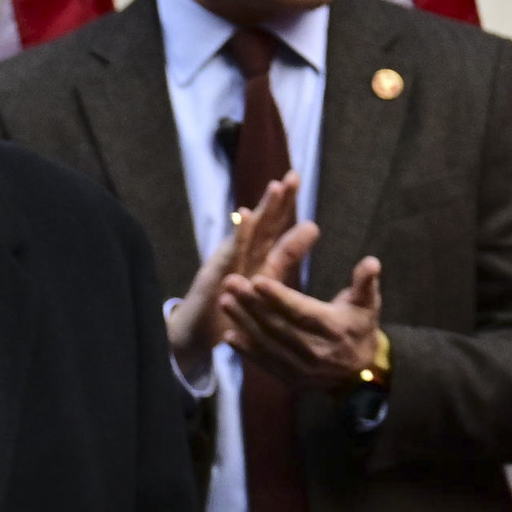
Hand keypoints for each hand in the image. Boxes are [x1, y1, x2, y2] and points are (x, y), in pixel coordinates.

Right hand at [169, 173, 305, 363]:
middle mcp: (244, 255)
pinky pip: (230, 254)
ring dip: (262, 210)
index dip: (286, 204)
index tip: (297, 177)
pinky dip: (238, 235)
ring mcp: (228, 264)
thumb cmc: (233, 305)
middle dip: (278, 200)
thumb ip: (287, 252)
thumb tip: (313, 225)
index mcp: (260, 256)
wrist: (197, 335)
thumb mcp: (268, 276)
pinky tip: (244, 215)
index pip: (275, 225)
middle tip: (294, 176)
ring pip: (248, 234)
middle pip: (264, 223)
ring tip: (275, 187)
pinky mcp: (216, 277)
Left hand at [222, 255, 384, 392]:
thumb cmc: (360, 328)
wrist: (361, 372)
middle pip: (278, 326)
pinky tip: (230, 336)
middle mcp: (316, 351)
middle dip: (252, 305)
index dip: (278, 297)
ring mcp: (302, 368)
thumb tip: (372, 262)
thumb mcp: (368, 304)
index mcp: (335, 329)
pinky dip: (246, 351)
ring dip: (244, 323)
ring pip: (268, 344)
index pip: (301, 312)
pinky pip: (265, 363)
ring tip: (225, 301)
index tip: (256, 280)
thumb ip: (366, 282)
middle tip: (231, 283)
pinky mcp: (291, 379)